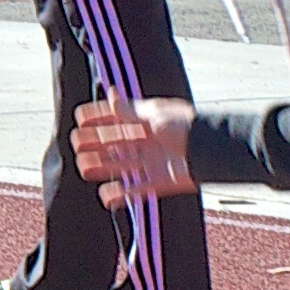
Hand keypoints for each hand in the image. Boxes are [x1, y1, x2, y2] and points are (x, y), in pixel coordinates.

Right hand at [70, 94, 197, 208]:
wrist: (214, 152)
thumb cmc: (187, 127)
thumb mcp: (156, 116)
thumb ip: (130, 111)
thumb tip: (111, 93)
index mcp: (147, 121)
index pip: (117, 117)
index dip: (97, 117)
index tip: (79, 118)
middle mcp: (148, 141)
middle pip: (115, 142)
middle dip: (94, 142)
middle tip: (76, 143)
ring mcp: (152, 162)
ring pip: (120, 165)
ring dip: (101, 166)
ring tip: (83, 167)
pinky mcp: (160, 182)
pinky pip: (136, 189)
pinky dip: (120, 195)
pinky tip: (105, 196)